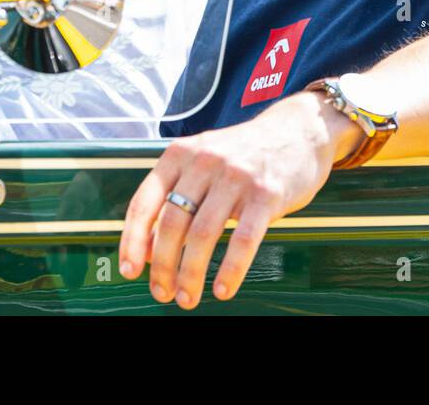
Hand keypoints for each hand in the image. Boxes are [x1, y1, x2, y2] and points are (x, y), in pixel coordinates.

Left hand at [118, 90, 360, 307]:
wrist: (299, 130)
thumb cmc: (244, 154)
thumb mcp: (203, 163)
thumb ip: (175, 197)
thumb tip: (148, 249)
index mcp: (181, 154)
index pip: (145, 202)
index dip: (133, 240)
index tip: (129, 270)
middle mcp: (205, 161)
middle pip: (173, 223)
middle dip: (163, 266)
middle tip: (162, 293)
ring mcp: (237, 176)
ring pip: (204, 235)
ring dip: (191, 274)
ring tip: (187, 298)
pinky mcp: (267, 194)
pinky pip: (244, 240)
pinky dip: (230, 270)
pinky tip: (223, 289)